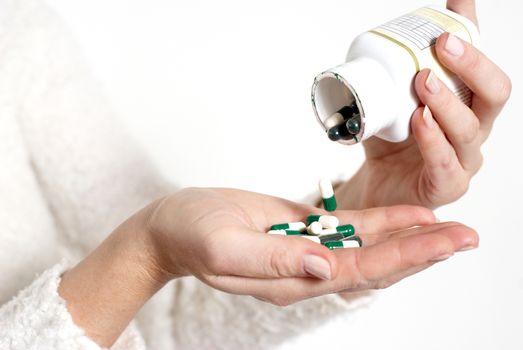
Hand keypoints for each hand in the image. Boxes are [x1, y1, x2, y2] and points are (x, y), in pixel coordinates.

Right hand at [59, 187, 477, 345]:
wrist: (174, 225)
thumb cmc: (192, 234)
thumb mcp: (224, 247)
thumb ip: (272, 261)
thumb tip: (324, 265)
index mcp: (291, 281)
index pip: (359, 271)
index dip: (403, 257)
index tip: (443, 241)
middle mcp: (307, 270)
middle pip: (375, 263)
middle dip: (422, 250)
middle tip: (466, 237)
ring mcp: (307, 250)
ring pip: (369, 246)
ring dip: (410, 237)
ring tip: (450, 227)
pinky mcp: (303, 229)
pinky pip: (350, 227)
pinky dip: (381, 221)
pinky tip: (407, 215)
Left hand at [336, 0, 510, 209]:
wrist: (379, 186)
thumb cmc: (392, 142)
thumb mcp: (393, 98)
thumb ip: (397, 70)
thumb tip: (390, 32)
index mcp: (467, 106)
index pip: (483, 70)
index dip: (475, 43)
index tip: (452, 18)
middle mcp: (472, 130)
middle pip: (493, 94)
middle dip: (472, 65)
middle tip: (443, 44)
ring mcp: (463, 160)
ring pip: (469, 128)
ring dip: (447, 101)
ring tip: (423, 81)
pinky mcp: (446, 185)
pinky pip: (445, 162)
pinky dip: (432, 139)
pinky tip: (419, 121)